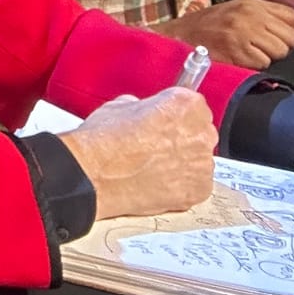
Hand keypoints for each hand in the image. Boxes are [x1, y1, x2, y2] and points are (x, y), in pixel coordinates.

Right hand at [61, 87, 216, 219]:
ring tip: (154, 165)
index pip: (193, 104)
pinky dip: (182, 184)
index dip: (175, 113)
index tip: (167, 119)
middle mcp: (199, 133)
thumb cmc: (103, 141)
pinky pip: (196, 184)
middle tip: (156, 143)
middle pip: (200, 131)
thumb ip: (146, 107)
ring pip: (199, 159)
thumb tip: (148, 113)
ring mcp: (201, 164)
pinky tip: (158, 181)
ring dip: (183, 161)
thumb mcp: (121, 105)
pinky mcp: (197, 190)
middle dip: (183, 137)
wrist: (92, 175)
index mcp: (184, 104)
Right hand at [155, 0, 293, 68]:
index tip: (277, 38)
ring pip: (280, 51)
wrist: (178, 37)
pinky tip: (239, 59)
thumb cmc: (207, 28)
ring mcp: (244, 31)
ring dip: (268, 57)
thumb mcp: (235, 11)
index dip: (290, 32)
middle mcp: (250, 14)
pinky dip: (254, 65)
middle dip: (281, 47)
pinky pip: (264, 63)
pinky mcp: (238, 50)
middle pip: (291, 37)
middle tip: (261, 49)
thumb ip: (263, 15)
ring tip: (248, 53)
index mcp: (252, 3)